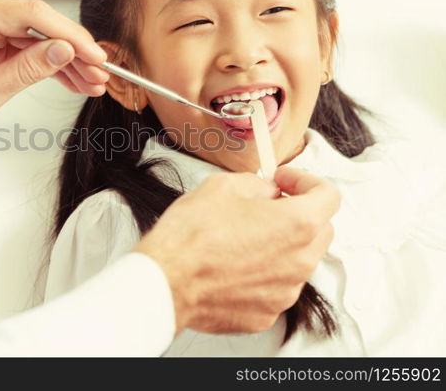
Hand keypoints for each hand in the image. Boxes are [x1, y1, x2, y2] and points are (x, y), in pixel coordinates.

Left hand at [0, 0, 108, 161]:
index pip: (35, 16)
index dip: (72, 37)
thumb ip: (27, 70)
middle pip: (38, 23)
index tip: (95, 57)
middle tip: (98, 74)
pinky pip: (18, 44)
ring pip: (32, 35)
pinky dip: (40, 62)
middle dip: (71, 51)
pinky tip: (66, 77)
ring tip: (88, 82)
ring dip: (60, 59)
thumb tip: (63, 51)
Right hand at [135, 166, 338, 333]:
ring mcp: (285, 291)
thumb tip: (266, 192)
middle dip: (299, 213)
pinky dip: (264, 273)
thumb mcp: (223, 186)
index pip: (328, 196)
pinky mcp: (267, 312)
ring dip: (282, 245)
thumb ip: (258, 185)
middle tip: (268, 206)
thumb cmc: (190, 237)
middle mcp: (300, 261)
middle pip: (320, 230)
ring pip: (299, 261)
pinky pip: (276, 287)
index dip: (306, 181)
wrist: (166, 281)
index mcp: (297, 224)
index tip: (285, 182)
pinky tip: (234, 263)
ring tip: (244, 237)